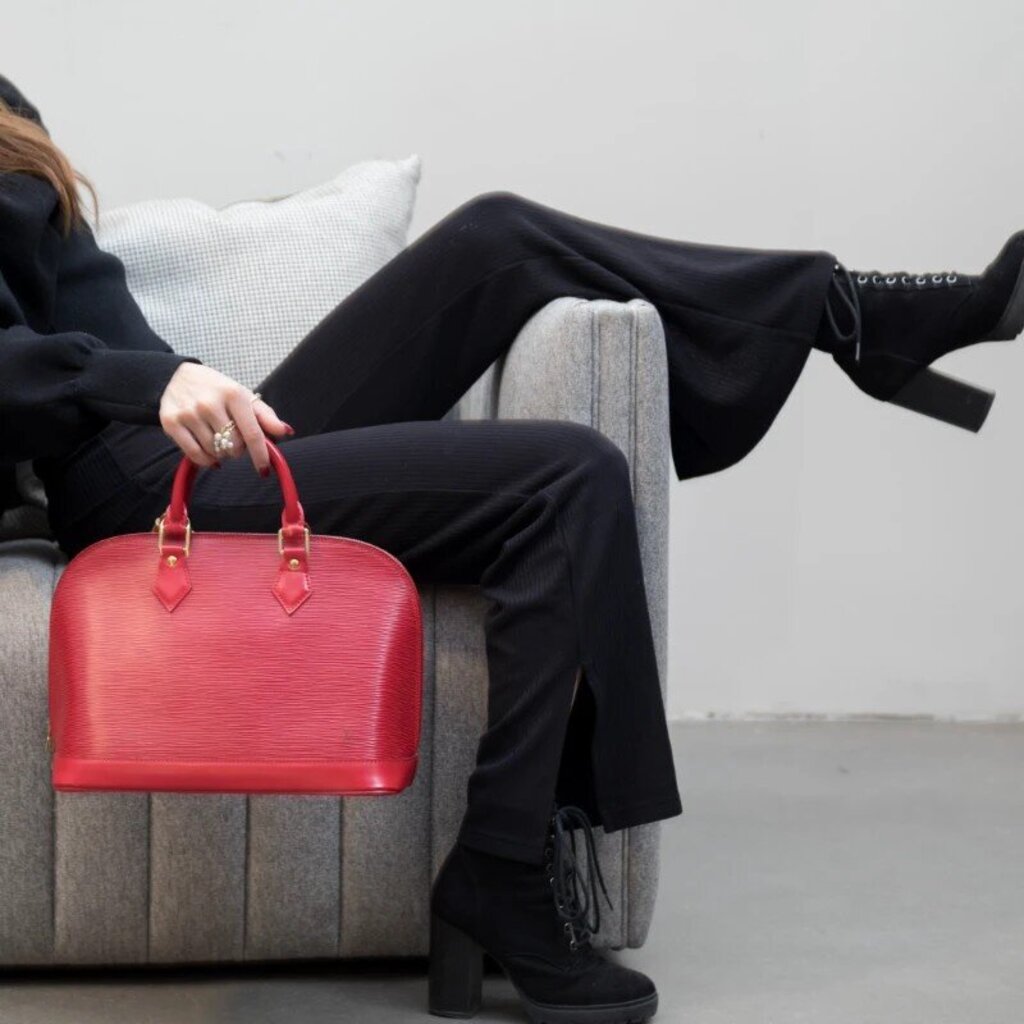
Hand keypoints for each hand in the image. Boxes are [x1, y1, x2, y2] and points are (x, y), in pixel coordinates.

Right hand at [158, 362, 293, 474]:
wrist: (177, 376)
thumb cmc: (217, 389)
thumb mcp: (244, 396)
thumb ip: (265, 416)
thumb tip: (285, 431)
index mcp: (234, 395)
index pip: (252, 433)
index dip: (260, 455)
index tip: (264, 470)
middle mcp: (210, 403)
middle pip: (233, 447)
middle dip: (237, 449)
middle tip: (232, 437)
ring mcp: (189, 414)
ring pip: (215, 452)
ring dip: (221, 453)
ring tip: (217, 438)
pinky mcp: (171, 423)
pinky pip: (195, 455)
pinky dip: (205, 459)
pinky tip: (208, 452)